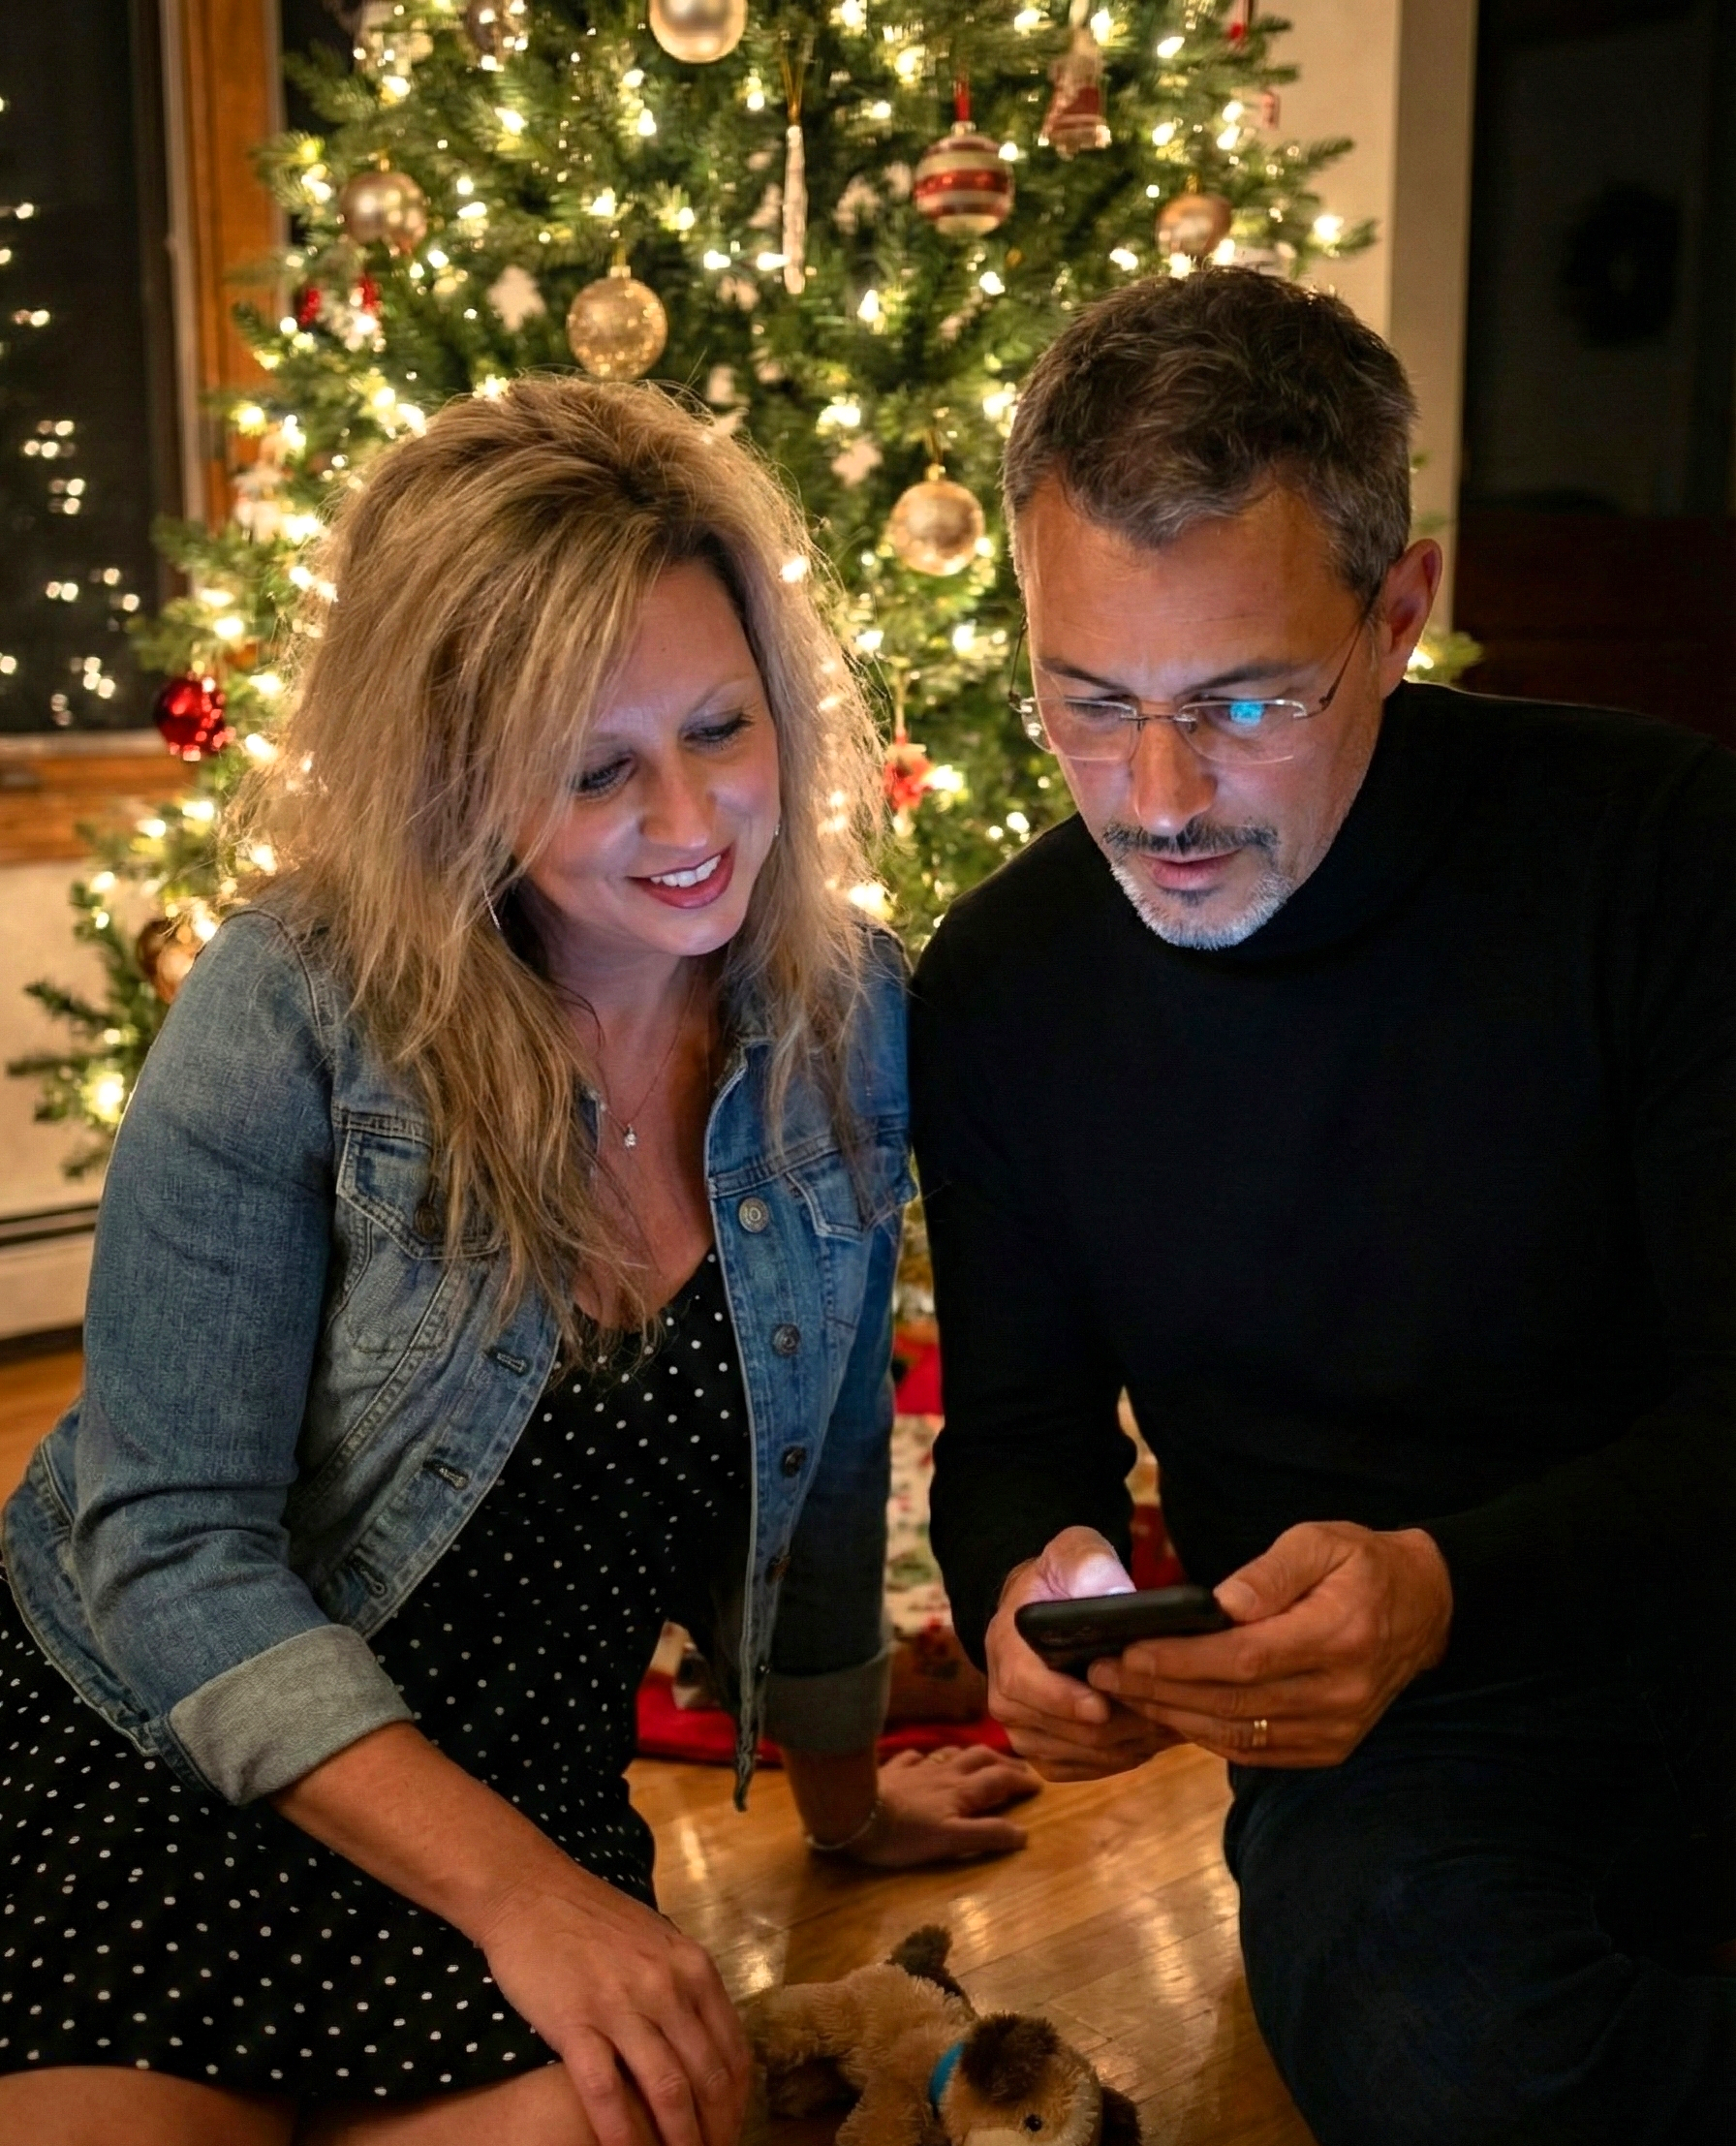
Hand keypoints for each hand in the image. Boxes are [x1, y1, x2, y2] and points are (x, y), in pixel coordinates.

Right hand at [474, 1866, 751, 2145]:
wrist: (530, 1890)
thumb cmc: (593, 1918)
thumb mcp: (658, 1942)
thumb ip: (684, 1987)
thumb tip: (708, 2041)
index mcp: (693, 1968)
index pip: (733, 2051)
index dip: (737, 2104)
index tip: (731, 2132)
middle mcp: (668, 1986)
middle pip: (708, 2078)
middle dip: (715, 2130)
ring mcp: (623, 2004)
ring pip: (667, 2089)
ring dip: (678, 2141)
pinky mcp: (576, 2021)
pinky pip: (604, 2090)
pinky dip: (619, 2134)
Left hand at [845, 1744, 1040, 1866]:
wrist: (856, 1814)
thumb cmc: (905, 1834)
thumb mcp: (950, 1842)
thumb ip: (987, 1835)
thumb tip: (1024, 1833)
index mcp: (961, 1792)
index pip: (999, 1781)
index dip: (1021, 1781)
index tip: (1039, 1783)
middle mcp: (944, 1775)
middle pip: (980, 1759)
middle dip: (1002, 1762)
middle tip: (1018, 1769)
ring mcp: (917, 1770)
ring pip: (950, 1754)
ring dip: (970, 1755)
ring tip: (979, 1759)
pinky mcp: (894, 1771)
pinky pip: (914, 1758)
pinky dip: (926, 1758)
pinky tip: (923, 1760)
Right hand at [985, 1526, 1182, 1781]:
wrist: (1051, 1609)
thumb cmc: (1066, 1578)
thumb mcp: (1076, 1552)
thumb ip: (1090, 1565)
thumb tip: (1114, 1595)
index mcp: (1005, 1645)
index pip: (1023, 1685)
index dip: (1061, 1700)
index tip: (1102, 1705)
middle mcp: (1005, 1696)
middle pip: (1058, 1731)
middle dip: (1114, 1725)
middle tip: (1165, 1711)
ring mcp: (1024, 1730)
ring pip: (1079, 1756)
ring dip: (1126, 1744)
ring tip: (1170, 1721)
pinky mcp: (1047, 1752)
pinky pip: (1087, 1770)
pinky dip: (1123, 1757)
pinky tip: (1153, 1735)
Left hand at [1089, 1522, 1452, 1768]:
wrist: (1423, 1609)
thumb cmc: (1361, 1565)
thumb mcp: (1320, 1542)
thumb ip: (1271, 1571)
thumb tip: (1220, 1603)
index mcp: (1338, 1636)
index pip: (1244, 1659)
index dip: (1180, 1661)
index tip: (1126, 1651)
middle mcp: (1340, 1693)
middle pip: (1233, 1703)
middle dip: (1159, 1690)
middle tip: (1102, 1676)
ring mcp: (1338, 1729)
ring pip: (1239, 1735)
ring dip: (1174, 1717)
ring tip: (1122, 1694)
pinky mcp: (1331, 1747)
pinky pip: (1257, 1751)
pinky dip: (1208, 1735)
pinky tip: (1170, 1713)